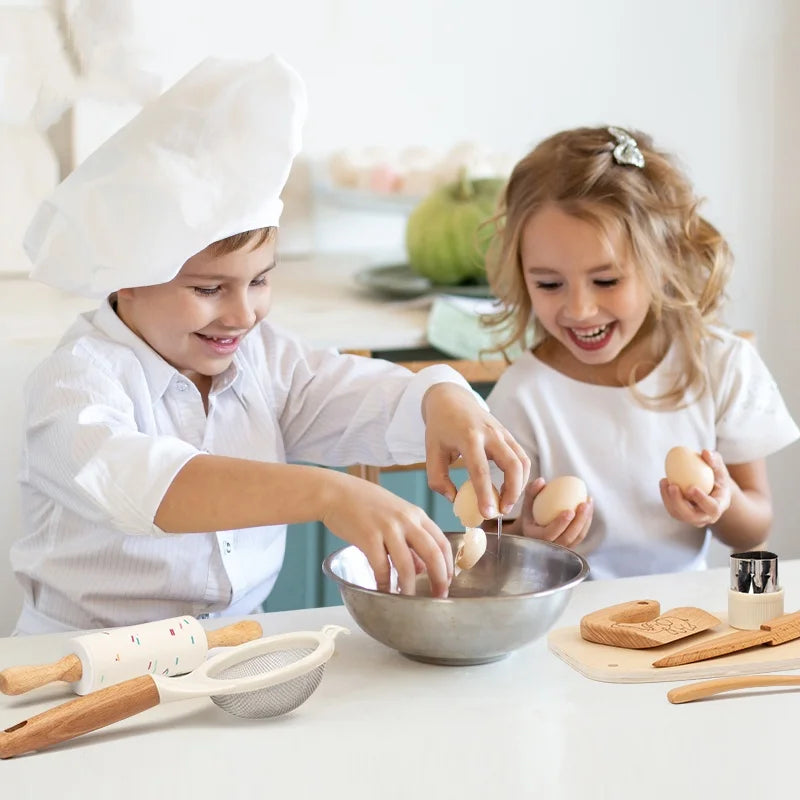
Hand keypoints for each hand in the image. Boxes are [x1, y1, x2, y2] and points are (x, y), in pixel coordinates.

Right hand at [320, 472, 452, 596]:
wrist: (335, 492)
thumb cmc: (365, 504)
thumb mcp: (395, 515)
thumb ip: (410, 539)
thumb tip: (421, 568)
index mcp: (416, 514)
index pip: (442, 542)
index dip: (448, 565)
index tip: (447, 582)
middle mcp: (406, 520)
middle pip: (433, 554)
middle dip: (439, 579)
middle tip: (438, 596)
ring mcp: (388, 528)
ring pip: (407, 565)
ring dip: (409, 587)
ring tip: (408, 600)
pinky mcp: (368, 537)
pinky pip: (381, 567)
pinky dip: (384, 583)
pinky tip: (383, 590)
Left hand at [421, 383, 530, 518]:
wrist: (451, 400)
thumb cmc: (440, 428)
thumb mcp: (431, 452)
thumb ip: (438, 479)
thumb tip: (455, 500)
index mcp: (468, 436)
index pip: (480, 470)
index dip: (485, 494)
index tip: (488, 514)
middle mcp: (490, 433)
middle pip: (512, 465)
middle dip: (512, 492)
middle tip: (502, 511)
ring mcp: (502, 432)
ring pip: (523, 462)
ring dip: (519, 486)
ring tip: (506, 503)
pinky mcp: (508, 435)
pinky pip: (522, 457)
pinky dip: (520, 476)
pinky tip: (509, 488)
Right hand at [518, 478, 592, 547]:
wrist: (535, 527)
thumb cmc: (531, 513)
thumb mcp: (527, 503)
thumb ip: (531, 491)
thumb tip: (541, 481)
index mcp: (535, 538)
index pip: (548, 534)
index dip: (560, 524)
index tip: (569, 510)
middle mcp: (549, 547)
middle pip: (567, 538)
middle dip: (578, 522)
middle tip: (584, 504)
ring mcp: (562, 548)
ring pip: (577, 537)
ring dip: (585, 520)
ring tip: (588, 502)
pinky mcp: (571, 544)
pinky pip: (581, 535)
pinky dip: (587, 521)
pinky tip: (589, 506)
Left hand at [660, 449, 731, 526]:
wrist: (710, 487)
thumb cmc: (716, 475)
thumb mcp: (719, 467)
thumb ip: (715, 460)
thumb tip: (706, 452)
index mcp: (720, 506)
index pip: (712, 508)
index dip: (702, 500)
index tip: (691, 488)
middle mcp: (706, 516)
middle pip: (692, 516)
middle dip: (680, 503)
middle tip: (672, 486)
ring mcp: (693, 518)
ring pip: (678, 514)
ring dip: (669, 498)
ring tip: (665, 481)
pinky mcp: (681, 515)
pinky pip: (671, 509)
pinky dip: (665, 496)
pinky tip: (663, 482)